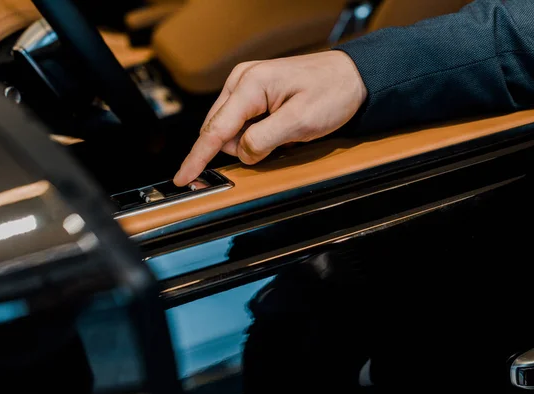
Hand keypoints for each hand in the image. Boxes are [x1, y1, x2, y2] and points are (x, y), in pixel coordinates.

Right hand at [173, 50, 366, 185]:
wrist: (351, 77)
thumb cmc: (331, 92)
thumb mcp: (301, 121)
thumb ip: (264, 140)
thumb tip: (241, 154)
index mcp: (250, 85)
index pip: (215, 129)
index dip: (197, 157)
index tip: (182, 177)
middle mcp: (241, 81)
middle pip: (219, 130)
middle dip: (238, 148)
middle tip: (277, 144)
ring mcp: (245, 86)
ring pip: (229, 129)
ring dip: (249, 141)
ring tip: (282, 133)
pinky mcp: (253, 93)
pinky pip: (241, 123)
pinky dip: (255, 134)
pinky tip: (277, 128)